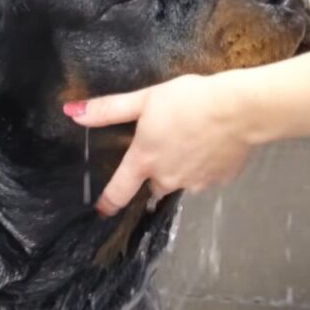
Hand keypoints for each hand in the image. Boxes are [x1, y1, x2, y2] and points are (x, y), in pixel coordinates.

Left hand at [64, 74, 251, 216]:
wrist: (238, 109)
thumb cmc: (189, 100)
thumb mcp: (146, 99)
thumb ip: (109, 109)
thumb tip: (71, 112)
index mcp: (144, 161)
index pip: (118, 191)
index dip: (108, 203)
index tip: (102, 210)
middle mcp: (166, 179)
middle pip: (154, 185)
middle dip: (156, 173)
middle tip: (166, 148)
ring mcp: (194, 183)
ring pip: (181, 181)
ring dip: (182, 168)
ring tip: (193, 141)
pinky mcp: (219, 181)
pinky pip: (206, 177)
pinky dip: (206, 165)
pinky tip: (213, 145)